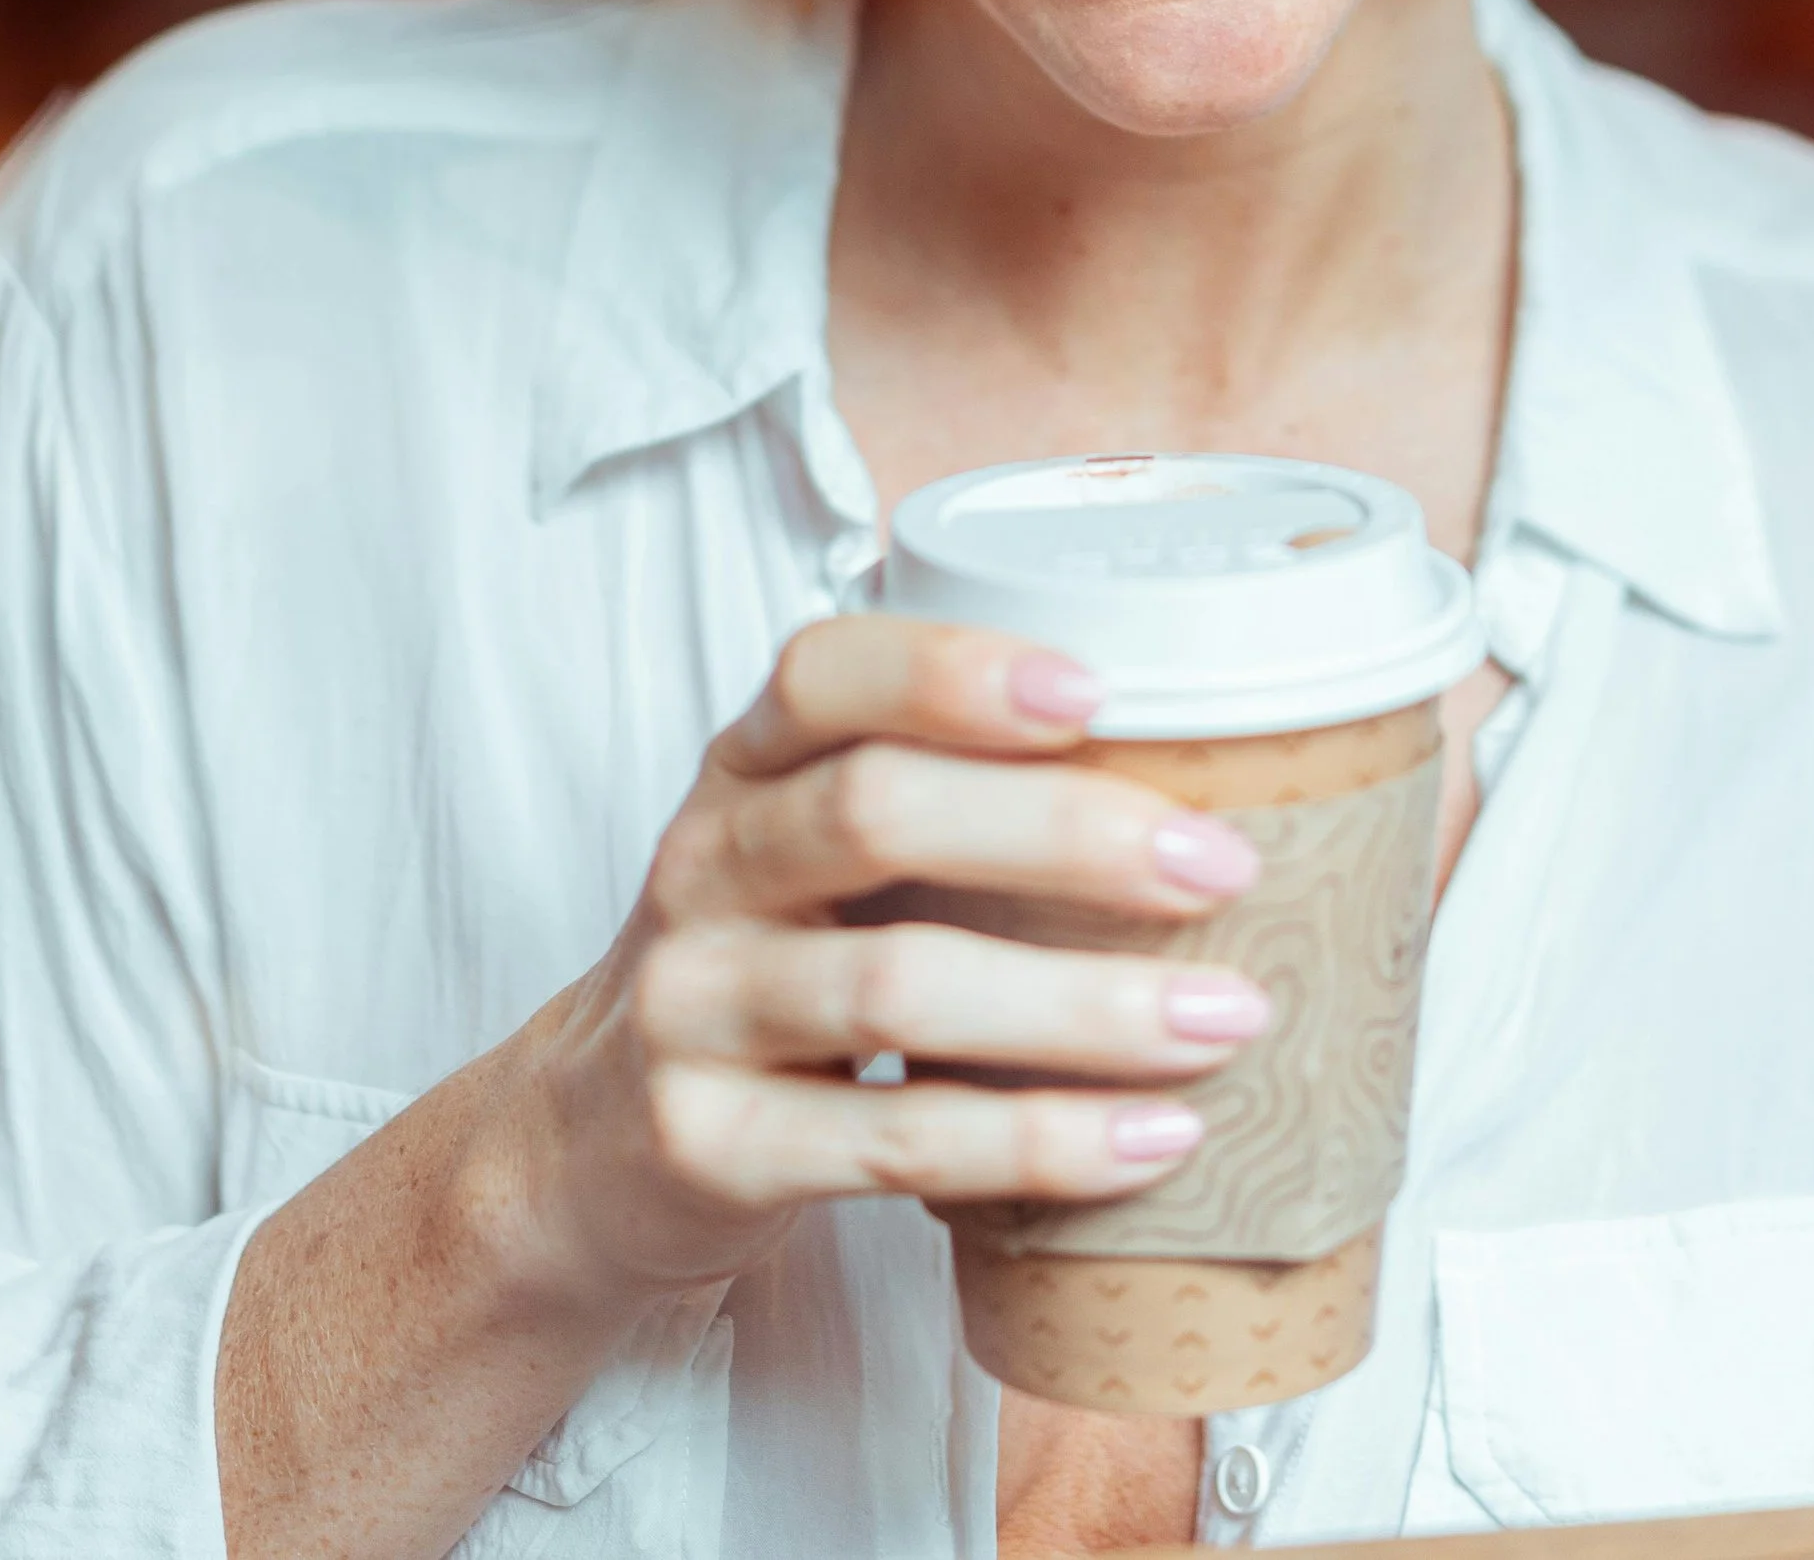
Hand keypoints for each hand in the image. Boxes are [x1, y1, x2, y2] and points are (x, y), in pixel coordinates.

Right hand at [494, 614, 1266, 1313]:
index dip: (954, 669)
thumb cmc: (769, 962)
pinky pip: (892, 1141)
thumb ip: (943, 794)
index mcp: (743, 767)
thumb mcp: (809, 849)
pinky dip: (1038, 1142)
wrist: (590, 1142)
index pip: (821, 674)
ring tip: (1223, 1016)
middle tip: (1223, 865)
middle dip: (1068, 833)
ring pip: (897, 986)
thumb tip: (1205, 764)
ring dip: (1082, 1006)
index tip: (1097, 689)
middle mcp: (705, 865)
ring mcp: (694, 1006)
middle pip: (877, 814)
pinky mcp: (710, 1144)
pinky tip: (1150, 1140)